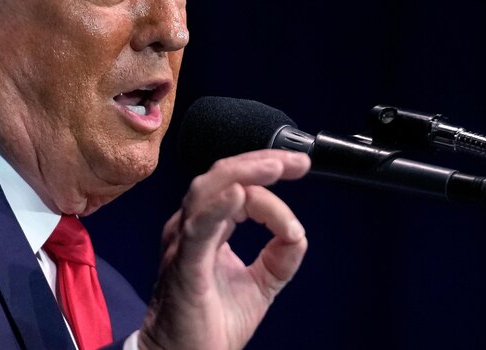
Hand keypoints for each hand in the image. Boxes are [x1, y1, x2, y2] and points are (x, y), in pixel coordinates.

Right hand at [138, 149, 309, 349]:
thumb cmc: (210, 323)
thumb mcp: (261, 284)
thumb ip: (280, 256)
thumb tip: (297, 232)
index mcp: (206, 228)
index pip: (236, 184)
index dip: (267, 174)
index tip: (301, 180)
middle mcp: (190, 228)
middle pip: (221, 175)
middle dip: (260, 162)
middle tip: (296, 162)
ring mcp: (184, 243)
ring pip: (207, 191)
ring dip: (243, 175)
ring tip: (275, 168)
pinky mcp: (184, 266)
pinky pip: (199, 228)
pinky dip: (219, 207)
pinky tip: (239, 194)